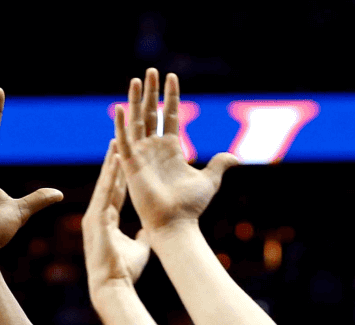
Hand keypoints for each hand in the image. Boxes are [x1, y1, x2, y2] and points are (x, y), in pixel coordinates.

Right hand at [84, 141, 150, 293]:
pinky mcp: (96, 219)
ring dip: (111, 163)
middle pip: (107, 183)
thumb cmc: (124, 271)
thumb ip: (142, 238)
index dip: (119, 176)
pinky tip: (116, 160)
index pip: (114, 192)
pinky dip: (111, 175)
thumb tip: (148, 232)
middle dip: (113, 162)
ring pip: (104, 183)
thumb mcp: (138, 249)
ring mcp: (95, 216)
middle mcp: (98, 215)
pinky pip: (105, 192)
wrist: (112, 286)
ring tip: (116, 142)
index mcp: (107, 220)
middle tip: (117, 141)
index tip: (124, 159)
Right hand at [114, 69, 236, 232]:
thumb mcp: (210, 180)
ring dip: (135, 101)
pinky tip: (119, 108)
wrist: (177, 224)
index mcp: (172, 149)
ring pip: (137, 122)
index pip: (170, 115)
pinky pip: (125, 141)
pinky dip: (121, 125)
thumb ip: (219, 164)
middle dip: (151, 91)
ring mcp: (142, 155)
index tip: (172, 77)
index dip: (171, 96)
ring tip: (136, 79)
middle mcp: (155, 149)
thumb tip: (235, 157)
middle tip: (151, 70)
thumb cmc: (190, 206)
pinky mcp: (132, 165)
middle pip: (151, 113)